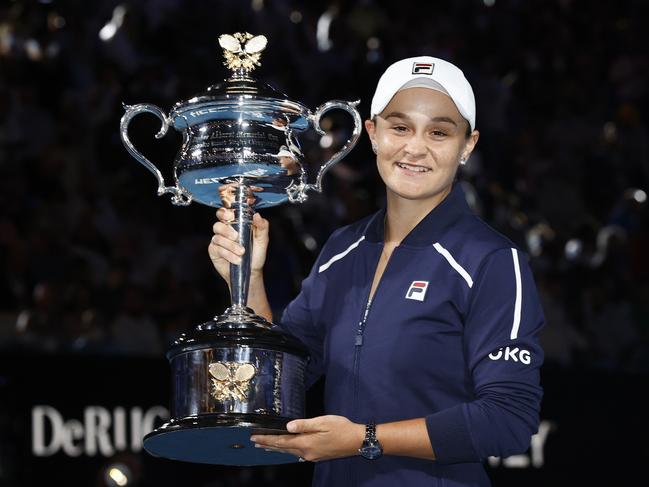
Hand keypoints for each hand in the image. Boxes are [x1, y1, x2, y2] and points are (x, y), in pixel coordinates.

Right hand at [208, 208, 268, 282]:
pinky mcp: (214, 251)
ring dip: (230, 245)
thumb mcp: (262, 240)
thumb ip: (262, 226)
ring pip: (218, 237)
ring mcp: (218, 241)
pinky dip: (228, 254)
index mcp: (235, 224)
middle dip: (226, 230)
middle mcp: (225, 231)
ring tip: (241, 252)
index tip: (231, 215)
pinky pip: (217, 249)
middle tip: (236, 236)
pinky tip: (236, 259)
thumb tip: (257, 215)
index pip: (225, 213)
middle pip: (218, 224)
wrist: (251, 272)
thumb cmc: (256, 255)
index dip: (225, 212)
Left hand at [250, 415, 364, 461]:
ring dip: (276, 449)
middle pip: (283, 449)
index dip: (267, 439)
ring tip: (265, 447)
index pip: (281, 441)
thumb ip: (304, 424)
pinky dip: (287, 451)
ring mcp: (312, 456)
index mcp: (306, 443)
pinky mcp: (317, 456)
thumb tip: (287, 426)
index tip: (255, 437)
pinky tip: (286, 450)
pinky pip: (297, 454)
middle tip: (254, 442)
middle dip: (268, 445)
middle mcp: (306, 452)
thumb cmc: (341, 428)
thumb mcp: (322, 422)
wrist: (357, 441)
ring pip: (290, 452)